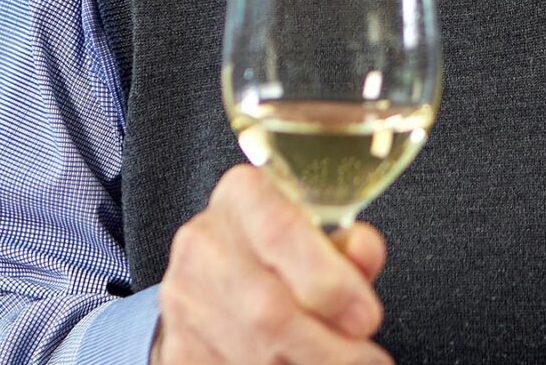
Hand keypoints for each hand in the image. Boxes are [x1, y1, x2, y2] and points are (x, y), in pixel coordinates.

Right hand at [151, 164, 390, 364]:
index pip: (280, 232)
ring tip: (339, 362)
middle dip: (329, 347)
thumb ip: (346, 248)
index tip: (366, 318)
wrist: (218, 279)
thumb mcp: (319, 238)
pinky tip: (296, 364)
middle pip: (267, 309)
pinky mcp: (178, 347)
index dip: (330, 283)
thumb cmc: (283, 254)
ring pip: (253, 354)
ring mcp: (184, 298)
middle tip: (366, 357)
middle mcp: (204, 244)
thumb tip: (363, 250)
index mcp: (243, 197)